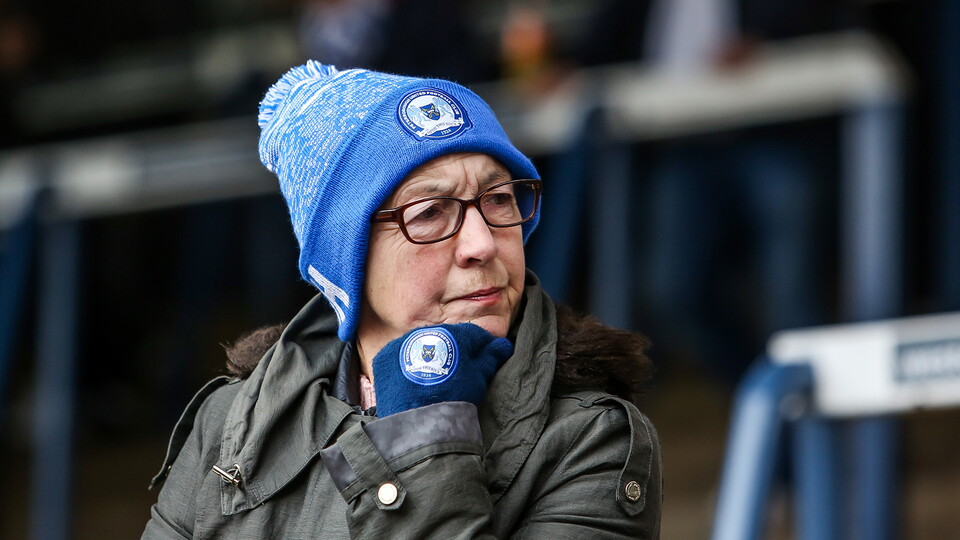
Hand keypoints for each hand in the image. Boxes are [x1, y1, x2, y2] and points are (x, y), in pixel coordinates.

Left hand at [372, 324, 512, 416]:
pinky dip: (408, 366)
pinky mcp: (384, 358)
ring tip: (435, 378)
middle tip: (458, 371)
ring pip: (421, 346)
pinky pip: (400, 358)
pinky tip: (414, 381)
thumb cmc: (455, 399)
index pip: (471, 334)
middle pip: (444, 338)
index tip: (484, 357)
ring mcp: (401, 344)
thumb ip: (491, 357)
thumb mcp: (478, 378)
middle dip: (453, 351)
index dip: (480, 346)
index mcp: (452, 334)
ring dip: (429, 357)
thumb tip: (503, 345)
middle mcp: (424, 332)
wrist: (420, 423)